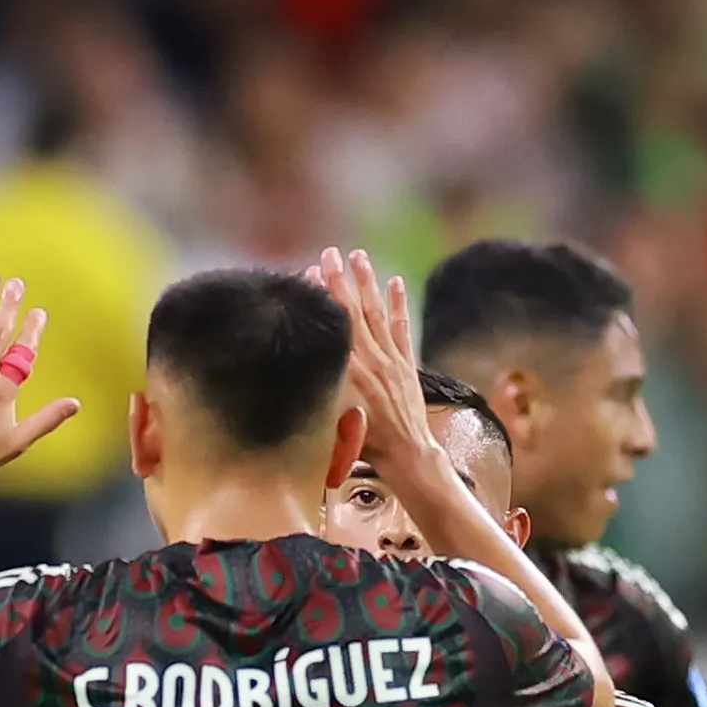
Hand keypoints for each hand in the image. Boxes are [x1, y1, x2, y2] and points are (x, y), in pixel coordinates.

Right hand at [306, 247, 440, 487]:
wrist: (406, 453)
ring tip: (359, 256)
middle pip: (353, 311)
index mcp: (351, 371)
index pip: (335, 324)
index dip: (323, 297)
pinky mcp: (406, 364)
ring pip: (377, 312)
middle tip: (331, 253)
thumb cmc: (366, 444)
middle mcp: (372, 359)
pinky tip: (395, 282)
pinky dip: (398, 304)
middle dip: (340, 279)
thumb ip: (322, 391)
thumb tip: (300, 372)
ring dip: (367, 283)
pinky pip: (402, 328)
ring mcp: (392, 359)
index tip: (311, 273)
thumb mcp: (335, 420)